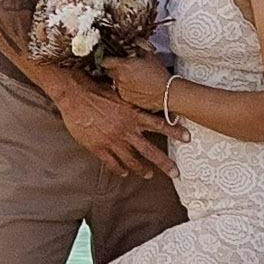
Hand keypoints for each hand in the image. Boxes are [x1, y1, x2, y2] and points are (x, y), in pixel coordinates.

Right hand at [39, 57, 171, 179]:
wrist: (75, 94)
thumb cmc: (96, 89)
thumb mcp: (119, 92)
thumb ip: (130, 101)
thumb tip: (141, 98)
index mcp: (133, 115)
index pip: (159, 124)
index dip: (174, 131)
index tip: (187, 138)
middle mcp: (126, 130)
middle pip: (149, 150)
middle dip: (164, 163)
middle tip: (176, 173)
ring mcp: (112, 141)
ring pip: (132, 160)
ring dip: (142, 169)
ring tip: (149, 175)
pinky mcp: (98, 147)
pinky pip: (112, 163)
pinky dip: (119, 169)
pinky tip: (123, 173)